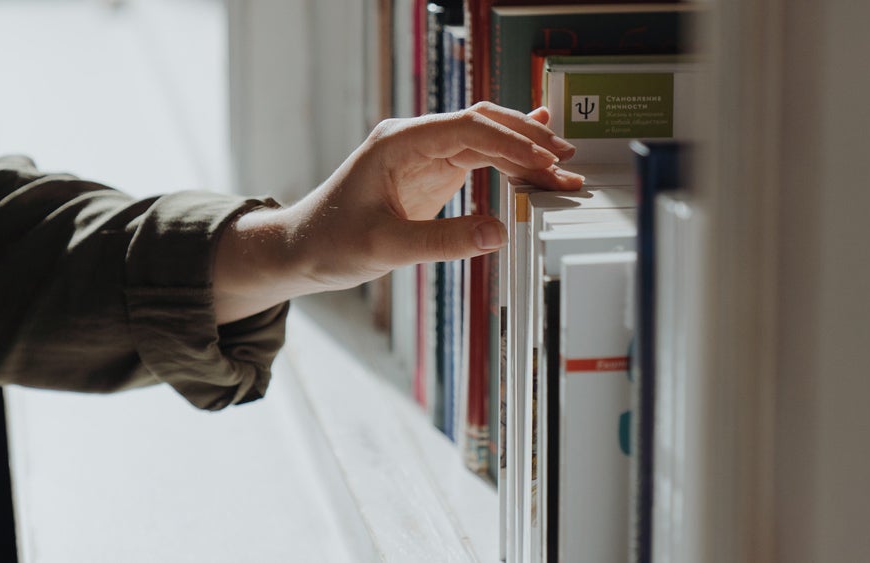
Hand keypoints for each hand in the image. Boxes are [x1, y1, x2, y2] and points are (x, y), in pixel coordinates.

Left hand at [213, 102, 583, 322]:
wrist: (303, 249)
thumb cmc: (331, 242)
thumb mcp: (385, 247)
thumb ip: (443, 241)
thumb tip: (499, 233)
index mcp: (399, 142)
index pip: (467, 129)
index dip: (510, 142)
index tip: (543, 162)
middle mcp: (415, 139)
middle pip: (483, 124)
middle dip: (527, 140)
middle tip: (566, 161)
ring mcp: (425, 153)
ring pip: (486, 139)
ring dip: (523, 151)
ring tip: (562, 168)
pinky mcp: (432, 172)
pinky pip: (479, 157)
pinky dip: (509, 160)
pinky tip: (536, 152)